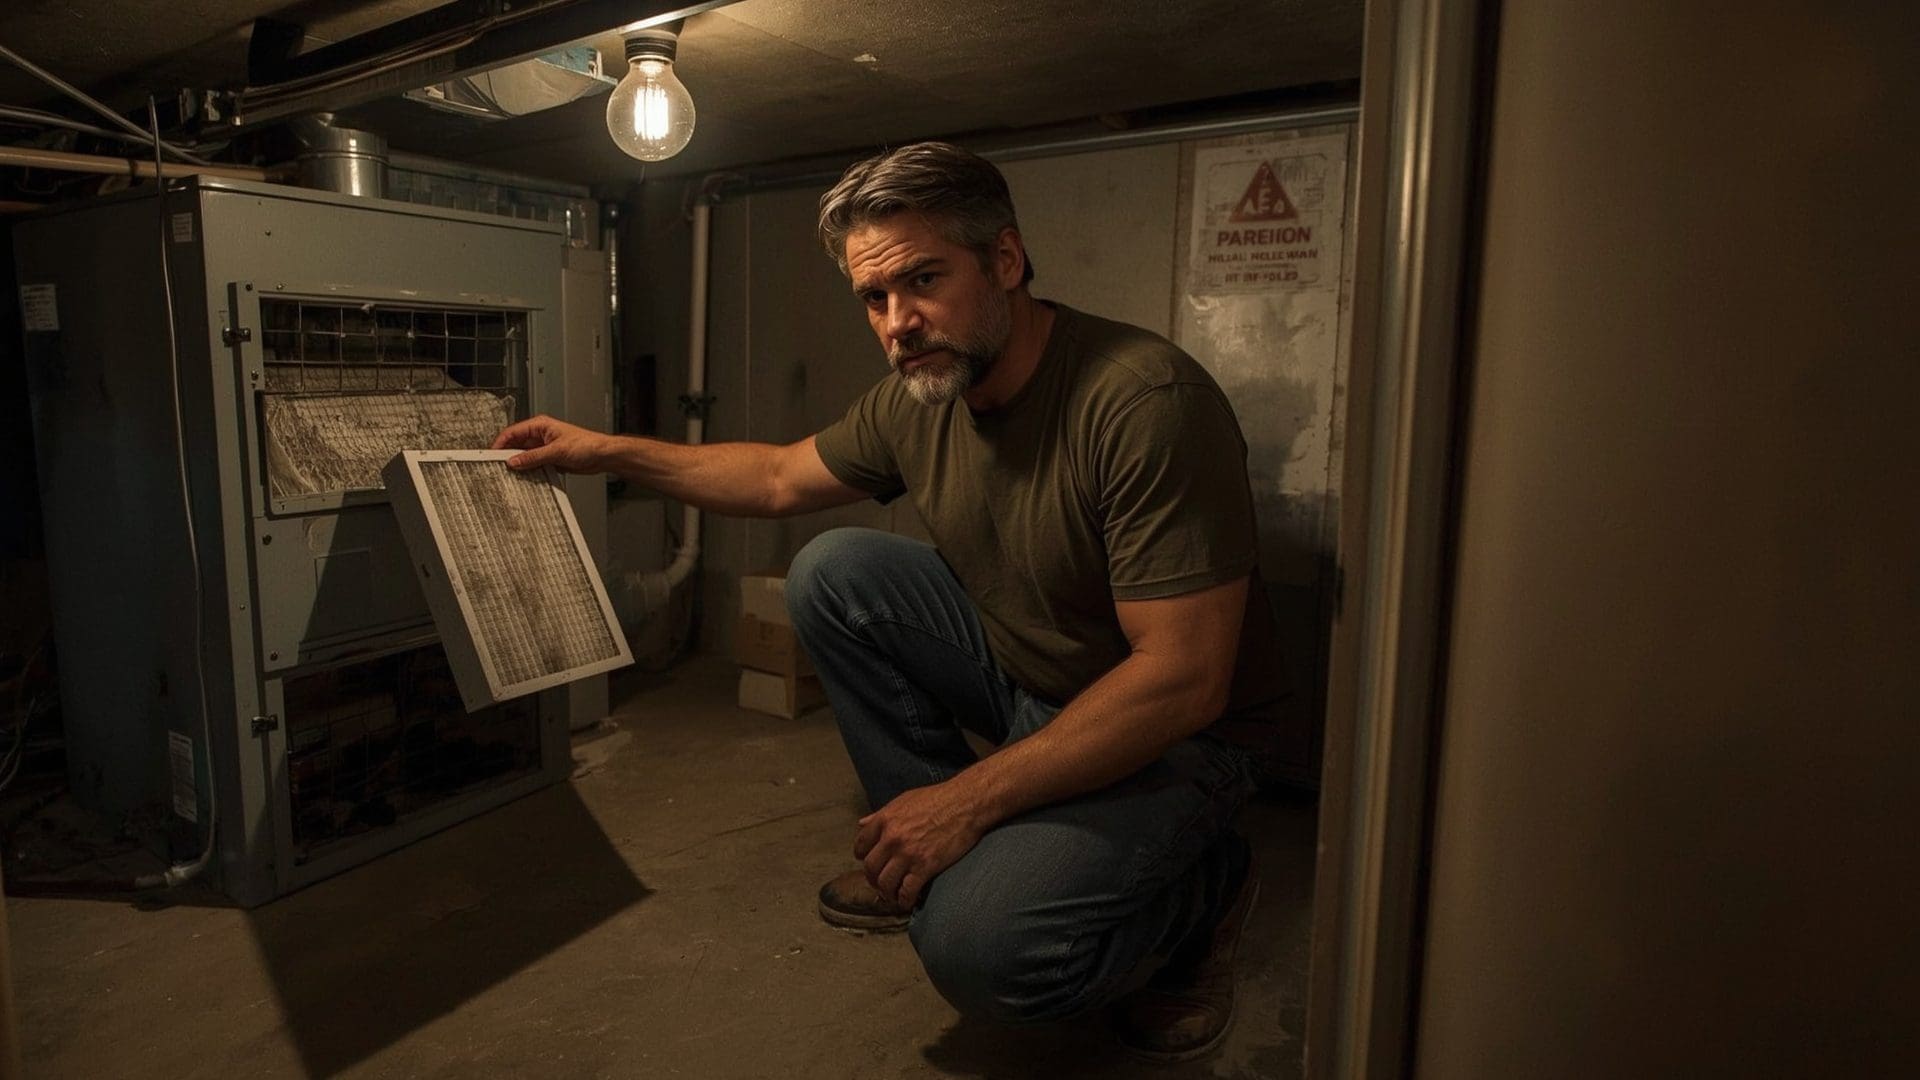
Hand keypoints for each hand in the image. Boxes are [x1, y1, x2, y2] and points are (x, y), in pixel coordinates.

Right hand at [491, 414, 610, 472]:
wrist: (602, 456)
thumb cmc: (587, 445)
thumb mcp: (556, 451)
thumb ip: (533, 457)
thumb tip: (514, 461)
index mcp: (540, 425)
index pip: (513, 432)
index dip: (500, 443)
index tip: (491, 455)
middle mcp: (540, 436)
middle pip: (516, 445)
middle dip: (508, 456)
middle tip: (498, 467)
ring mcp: (544, 448)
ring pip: (524, 457)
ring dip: (519, 465)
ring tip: (510, 475)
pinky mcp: (550, 459)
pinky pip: (533, 465)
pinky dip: (529, 471)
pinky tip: (525, 478)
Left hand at [854, 779, 989, 909]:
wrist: (966, 803)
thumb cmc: (938, 798)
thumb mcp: (905, 800)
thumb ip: (881, 814)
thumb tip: (862, 824)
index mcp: (885, 820)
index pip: (861, 846)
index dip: (863, 858)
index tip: (871, 863)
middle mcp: (892, 838)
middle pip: (870, 868)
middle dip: (873, 880)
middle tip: (880, 884)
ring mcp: (908, 854)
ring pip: (885, 883)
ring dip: (887, 893)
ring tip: (893, 895)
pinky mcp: (925, 866)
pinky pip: (907, 891)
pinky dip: (904, 900)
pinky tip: (908, 901)